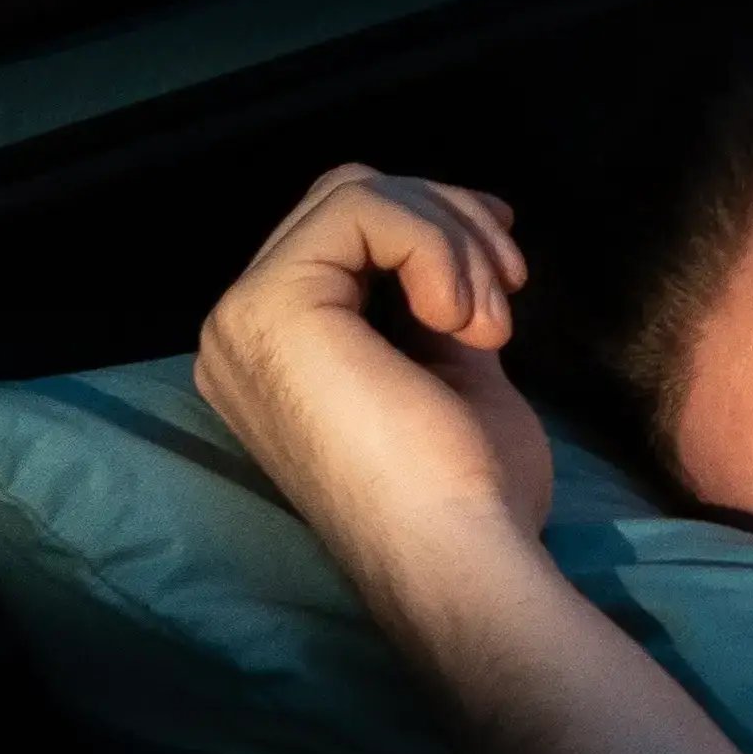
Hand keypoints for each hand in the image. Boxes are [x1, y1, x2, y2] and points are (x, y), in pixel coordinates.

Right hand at [193, 164, 555, 590]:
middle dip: (447, 219)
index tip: (508, 271)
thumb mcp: (454, 373)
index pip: (348, 234)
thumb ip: (435, 307)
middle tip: (510, 283)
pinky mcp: (268, 308)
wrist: (458, 561)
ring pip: (355, 192)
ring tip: (489, 325)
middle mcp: (242, 332)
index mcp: (280, 350)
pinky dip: (435, 246)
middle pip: (346, 198)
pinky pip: (359, 208)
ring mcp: (244, 320)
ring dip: (452, 239)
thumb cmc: (468, 492)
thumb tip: (465, 244)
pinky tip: (461, 322)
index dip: (437, 227)